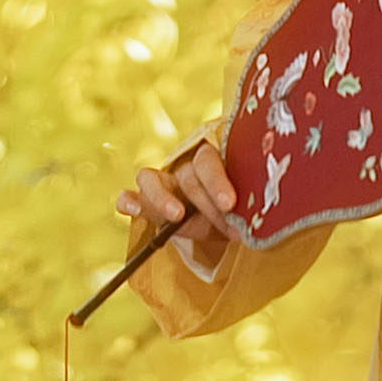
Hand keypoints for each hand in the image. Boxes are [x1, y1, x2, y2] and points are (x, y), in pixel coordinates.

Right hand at [119, 129, 243, 262]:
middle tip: (227, 226)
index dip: (217, 182)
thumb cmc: (238, 206)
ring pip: (151, 179)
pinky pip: (131, 195)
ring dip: (162, 199)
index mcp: (210, 155)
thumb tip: (253, 222)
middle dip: (207, 205)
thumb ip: (244, 207)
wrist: (226, 218)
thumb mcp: (243, 206)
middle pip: (187, 177)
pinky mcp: (147, 200)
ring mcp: (163, 181)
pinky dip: (128, 201)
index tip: (229, 204)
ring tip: (176, 215)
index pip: (208, 162)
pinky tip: (132, 209)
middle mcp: (183, 164)